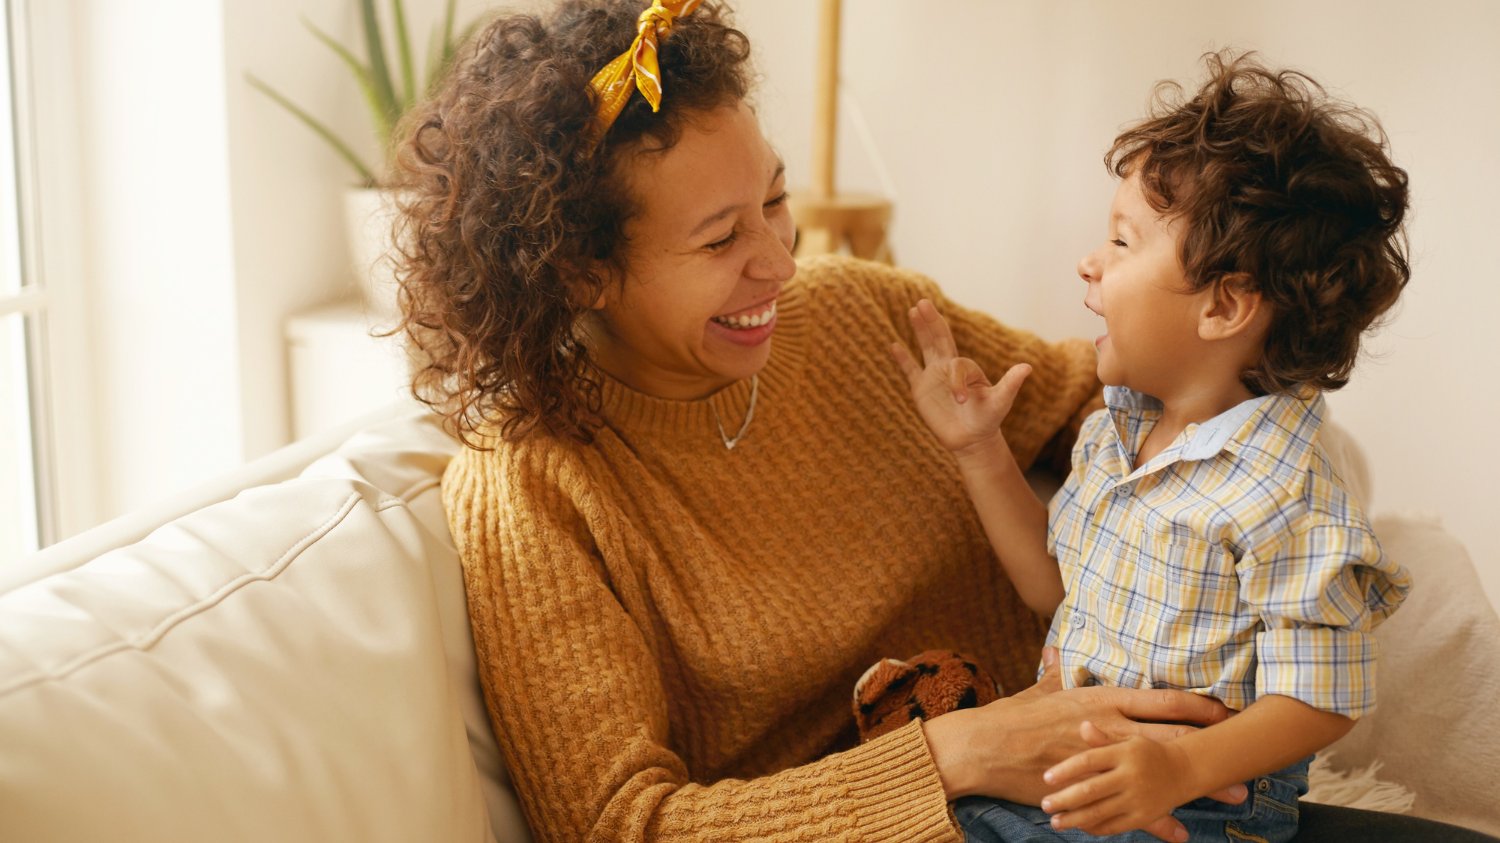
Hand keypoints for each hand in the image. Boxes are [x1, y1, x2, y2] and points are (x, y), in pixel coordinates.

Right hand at [891, 299, 1030, 454]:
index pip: (957, 366)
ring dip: (919, 330)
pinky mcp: (920, 389)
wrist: (971, 439)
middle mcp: (948, 367)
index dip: (957, 381)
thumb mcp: (1000, 401)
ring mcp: (933, 376)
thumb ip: (1010, 383)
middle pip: (939, 338)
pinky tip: (894, 345)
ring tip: (913, 310)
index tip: (960, 400)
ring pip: (925, 347)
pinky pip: (910, 370)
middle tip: (923, 302)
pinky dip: (902, 359)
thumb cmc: (987, 419)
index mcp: (966, 368)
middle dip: (931, 321)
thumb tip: (1028, 367)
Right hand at [923, 649, 1244, 842]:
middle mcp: (1111, 727)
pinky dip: (1157, 821)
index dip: (1199, 703)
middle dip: (1214, 743)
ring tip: (1235, 796)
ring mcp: (1104, 759)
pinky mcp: (1092, 787)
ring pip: (1161, 771)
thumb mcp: (1039, 690)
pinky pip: (1131, 806)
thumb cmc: (1013, 717)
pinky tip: (1180, 833)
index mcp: (1104, 700)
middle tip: (1248, 753)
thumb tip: (1055, 651)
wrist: (987, 747)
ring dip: (1199, 784)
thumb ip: (1054, 672)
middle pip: (1175, 734)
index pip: (1163, 698)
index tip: (1227, 707)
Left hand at [1041, 721, 1198, 837]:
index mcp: (1123, 752)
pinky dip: (1095, 828)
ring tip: (1055, 822)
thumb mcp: (1127, 739)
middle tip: (1045, 805)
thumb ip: (1102, 739)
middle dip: (1065, 799)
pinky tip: (1080, 826)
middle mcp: (1130, 775)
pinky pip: (1115, 826)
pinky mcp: (1144, 816)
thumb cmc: (1146, 752)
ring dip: (1074, 819)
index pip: (1088, 760)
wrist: (1185, 770)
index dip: (1065, 770)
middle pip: (1091, 790)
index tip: (1046, 778)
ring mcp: (1138, 798)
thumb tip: (1082, 726)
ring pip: (1100, 811)